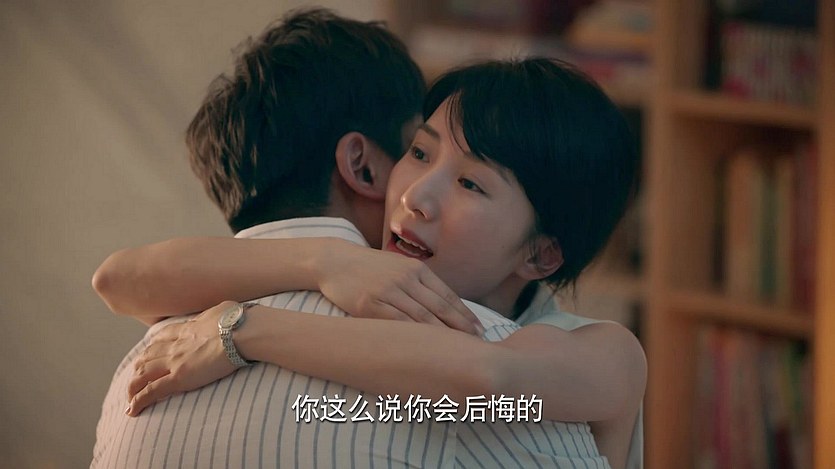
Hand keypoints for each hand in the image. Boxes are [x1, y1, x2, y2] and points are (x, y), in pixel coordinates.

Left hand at [125, 303, 236, 415]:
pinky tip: (132, 410)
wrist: (241, 332)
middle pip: (147, 355)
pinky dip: (138, 401)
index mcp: (187, 329)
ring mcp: (175, 362)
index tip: (149, 352)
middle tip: (137, 377)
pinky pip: (152, 391)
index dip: (153, 346)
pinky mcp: (179, 378)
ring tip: (130, 396)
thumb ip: (215, 315)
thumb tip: (222, 314)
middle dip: (139, 366)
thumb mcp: (223, 310)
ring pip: (143, 374)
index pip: (162, 337)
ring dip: (133, 385)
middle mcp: (176, 345)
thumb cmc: (238, 321)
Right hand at [317, 240, 482, 334]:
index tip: (480, 330)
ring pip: (422, 317)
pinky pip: (397, 323)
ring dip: (442, 335)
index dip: (465, 315)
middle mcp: (406, 278)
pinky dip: (414, 336)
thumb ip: (420, 284)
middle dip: (461, 327)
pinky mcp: (370, 304)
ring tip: (457, 351)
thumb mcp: (398, 268)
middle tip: (478, 344)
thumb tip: (444, 307)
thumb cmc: (369, 268)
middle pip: (440, 307)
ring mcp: (388, 290)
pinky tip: (425, 349)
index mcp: (417, 269)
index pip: (448, 295)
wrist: (334, 260)